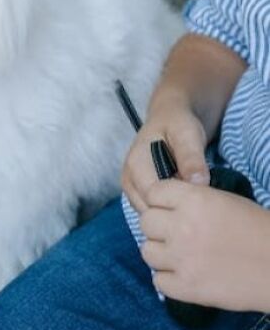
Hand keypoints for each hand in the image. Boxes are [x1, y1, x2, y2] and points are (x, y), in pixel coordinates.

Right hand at [121, 95, 208, 212]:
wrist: (170, 117)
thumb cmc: (178, 123)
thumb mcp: (187, 134)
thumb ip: (191, 158)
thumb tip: (198, 183)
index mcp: (136, 164)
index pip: (153, 197)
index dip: (177, 201)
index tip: (201, 198)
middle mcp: (128, 179)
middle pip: (149, 209)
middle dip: (173, 210)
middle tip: (199, 202)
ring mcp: (132, 188)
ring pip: (150, 213)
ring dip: (170, 211)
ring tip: (192, 201)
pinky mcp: (139, 193)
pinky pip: (152, 210)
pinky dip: (167, 209)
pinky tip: (183, 201)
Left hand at [140, 180, 269, 312]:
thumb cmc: (258, 230)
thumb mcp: (225, 201)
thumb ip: (191, 199)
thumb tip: (164, 203)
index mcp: (194, 200)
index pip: (153, 192)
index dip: (160, 201)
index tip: (169, 209)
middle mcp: (182, 227)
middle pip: (146, 222)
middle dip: (159, 227)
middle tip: (176, 234)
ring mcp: (182, 259)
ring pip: (147, 251)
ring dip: (161, 253)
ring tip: (181, 256)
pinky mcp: (186, 287)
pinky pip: (158, 280)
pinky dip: (169, 280)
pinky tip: (186, 275)